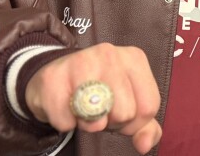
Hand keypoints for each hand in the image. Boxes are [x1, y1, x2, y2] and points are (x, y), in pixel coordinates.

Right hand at [25, 43, 161, 153]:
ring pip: (97, 119)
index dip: (134, 123)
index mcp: (134, 59)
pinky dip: (65, 123)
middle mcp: (109, 54)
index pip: (148, 107)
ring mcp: (79, 62)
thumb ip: (145, 126)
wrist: (55, 76)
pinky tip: (65, 106)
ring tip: (83, 109)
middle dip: (111, 122)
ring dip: (88, 124)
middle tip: (99, 110)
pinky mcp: (52, 78)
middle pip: (125, 113)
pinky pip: (66, 123)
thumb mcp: (128, 103)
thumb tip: (145, 145)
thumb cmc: (98, 91)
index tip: (119, 112)